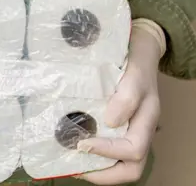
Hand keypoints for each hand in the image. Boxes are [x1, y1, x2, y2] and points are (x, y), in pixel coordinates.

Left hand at [76, 26, 160, 183]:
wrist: (140, 45)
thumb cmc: (137, 58)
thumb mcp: (134, 72)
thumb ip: (127, 96)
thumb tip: (111, 122)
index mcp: (147, 119)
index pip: (133, 150)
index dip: (108, 152)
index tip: (82, 144)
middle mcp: (140, 128)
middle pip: (130, 168)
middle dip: (103, 173)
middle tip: (75, 166)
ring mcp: (130, 127)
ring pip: (121, 161)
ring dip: (98, 165)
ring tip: (72, 159)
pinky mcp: (119, 122)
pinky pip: (111, 145)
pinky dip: (95, 151)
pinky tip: (75, 142)